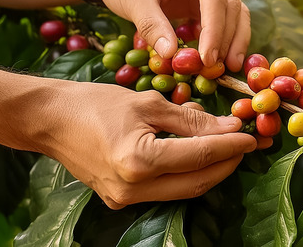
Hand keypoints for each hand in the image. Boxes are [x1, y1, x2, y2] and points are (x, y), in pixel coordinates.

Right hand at [37, 81, 257, 208]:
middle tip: (245, 144)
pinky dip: (184, 174)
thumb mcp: (146, 103)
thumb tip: (228, 126)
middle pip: (197, 182)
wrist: (50, 120)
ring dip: (208, 171)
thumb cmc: (94, 103)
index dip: (230, 146)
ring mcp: (125, 199)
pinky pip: (164, 190)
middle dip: (226, 164)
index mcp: (139, 160)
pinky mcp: (120, 200)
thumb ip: (190, 118)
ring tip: (226, 148)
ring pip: (183, 190)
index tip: (252, 135)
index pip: (199, 156)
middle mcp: (134, 188)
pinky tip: (194, 154)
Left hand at [83, 0, 249, 70]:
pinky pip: (220, 18)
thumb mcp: (133, 0)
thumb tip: (171, 56)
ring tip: (226, 67)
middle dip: (227, 38)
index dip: (215, 29)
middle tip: (217, 68)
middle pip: (230, 5)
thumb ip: (152, 26)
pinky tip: (215, 58)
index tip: (208, 58)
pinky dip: (220, 38)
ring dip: (231, 40)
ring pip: (233, 12)